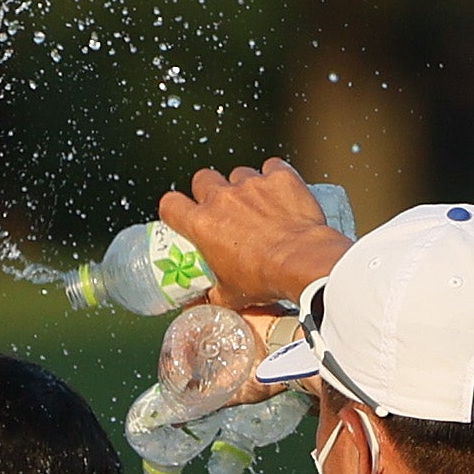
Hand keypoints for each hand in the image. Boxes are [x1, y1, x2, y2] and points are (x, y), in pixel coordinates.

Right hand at [151, 162, 353, 316]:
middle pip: (202, 179)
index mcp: (202, 224)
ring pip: (238, 174)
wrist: (303, 262)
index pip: (170, 204)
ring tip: (258, 206)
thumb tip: (196, 305)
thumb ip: (210, 295)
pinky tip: (281, 194)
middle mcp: (222, 198)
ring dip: (244, 187)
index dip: (174, 209)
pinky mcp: (278, 177)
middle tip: (222, 210)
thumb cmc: (265, 278)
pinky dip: (274, 179)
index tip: (183, 216)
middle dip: (209, 191)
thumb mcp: (231, 295)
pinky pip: (271, 168)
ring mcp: (251, 184)